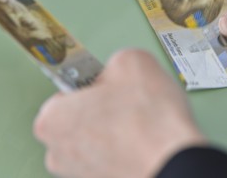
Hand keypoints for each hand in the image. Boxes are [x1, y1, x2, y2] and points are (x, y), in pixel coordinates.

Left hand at [33, 49, 205, 177]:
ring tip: (142, 120)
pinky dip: (127, 149)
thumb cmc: (149, 123)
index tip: (108, 82)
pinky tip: (146, 139)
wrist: (174, 162)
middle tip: (128, 99)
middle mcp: (58, 153)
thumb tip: (118, 70)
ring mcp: (81, 174)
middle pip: (79, 117)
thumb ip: (113, 62)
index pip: (66, 89)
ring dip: (116, 130)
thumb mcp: (131, 60)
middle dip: (103, 107)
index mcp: (51, 119)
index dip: (93, 82)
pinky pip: (113, 158)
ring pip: (96, 141)